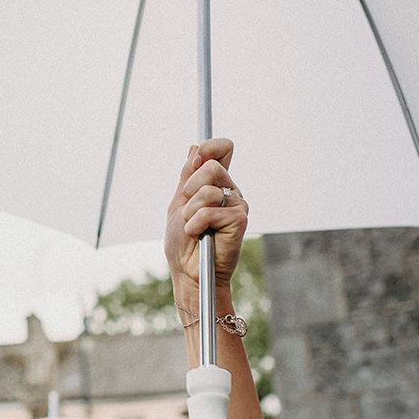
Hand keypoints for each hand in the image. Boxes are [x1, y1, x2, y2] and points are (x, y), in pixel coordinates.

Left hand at [164, 138, 247, 290]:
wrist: (188, 271)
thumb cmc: (183, 242)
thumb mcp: (179, 203)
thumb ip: (187, 176)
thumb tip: (194, 147)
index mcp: (217, 184)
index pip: (223, 149)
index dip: (210, 147)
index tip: (195, 161)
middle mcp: (231, 191)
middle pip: (212, 167)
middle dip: (190, 190)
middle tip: (188, 212)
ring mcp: (238, 205)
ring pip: (208, 191)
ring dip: (190, 213)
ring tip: (195, 228)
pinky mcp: (240, 220)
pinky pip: (210, 211)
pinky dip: (196, 225)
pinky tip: (200, 235)